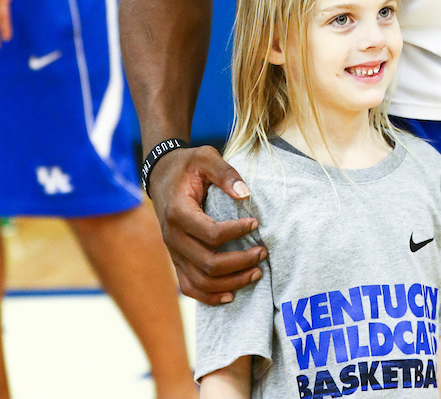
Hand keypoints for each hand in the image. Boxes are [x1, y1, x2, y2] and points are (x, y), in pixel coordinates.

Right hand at [148, 144, 266, 303]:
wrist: (162, 175)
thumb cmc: (187, 165)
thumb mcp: (205, 157)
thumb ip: (226, 173)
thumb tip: (246, 194)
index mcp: (178, 213)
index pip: (211, 234)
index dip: (237, 232)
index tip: (256, 223)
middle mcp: (172, 238)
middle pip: (208, 264)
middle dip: (240, 262)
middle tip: (263, 253)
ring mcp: (173, 253)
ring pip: (201, 282)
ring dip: (231, 282)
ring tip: (257, 273)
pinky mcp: (176, 260)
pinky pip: (190, 287)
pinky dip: (210, 296)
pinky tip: (232, 295)